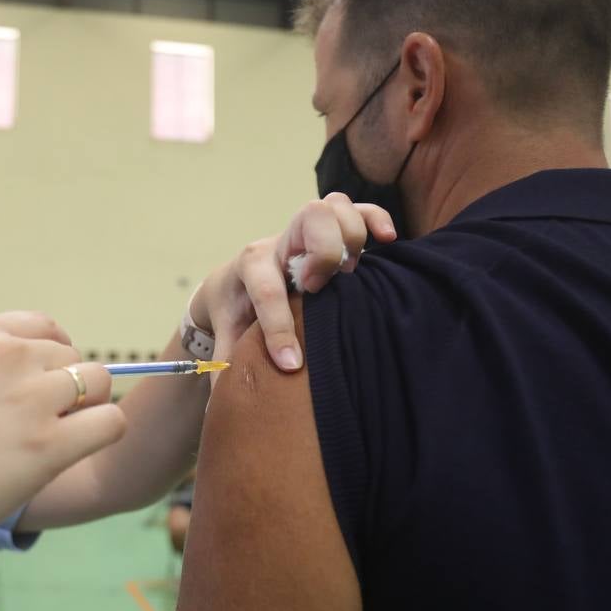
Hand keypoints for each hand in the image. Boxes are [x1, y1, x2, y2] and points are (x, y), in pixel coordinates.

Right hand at [0, 311, 126, 557]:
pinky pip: (111, 423)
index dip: (52, 362)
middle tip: (33, 432)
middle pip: (75, 362)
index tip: (38, 391)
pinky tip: (68, 457)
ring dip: (85, 414)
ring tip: (47, 447)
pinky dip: (101, 437)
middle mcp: (10, 357)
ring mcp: (31, 399)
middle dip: (66, 394)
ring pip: (100, 385)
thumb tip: (44, 382)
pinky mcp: (48, 446)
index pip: (46, 329)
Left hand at [192, 194, 395, 371]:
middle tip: (319, 289)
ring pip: (335, 206)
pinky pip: (360, 209)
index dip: (279, 329)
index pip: (266, 290)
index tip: (290, 364)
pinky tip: (387, 240)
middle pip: (310, 217)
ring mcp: (306, 230)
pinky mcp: (329, 229)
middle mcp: (280, 241)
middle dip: (323, 253)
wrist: (232, 279)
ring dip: (349, 236)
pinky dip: (376, 219)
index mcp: (251, 265)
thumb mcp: (226, 333)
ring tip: (347, 273)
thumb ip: (227, 362)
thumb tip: (223, 404)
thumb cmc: (234, 309)